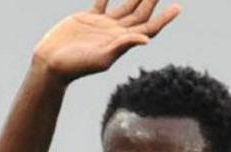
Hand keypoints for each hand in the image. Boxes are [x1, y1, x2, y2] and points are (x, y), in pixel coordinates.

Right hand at [33, 0, 181, 80]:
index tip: (178, 7)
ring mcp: (103, 25)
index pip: (149, 28)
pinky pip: (103, 0)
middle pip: (141, 14)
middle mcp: (116, 33)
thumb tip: (147, 39)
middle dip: (152, 0)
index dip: (164, 18)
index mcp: (123, 42)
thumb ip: (123, 46)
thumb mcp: (102, 58)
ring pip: (126, 5)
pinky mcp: (88, 18)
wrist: (52, 63)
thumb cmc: (77, 66)